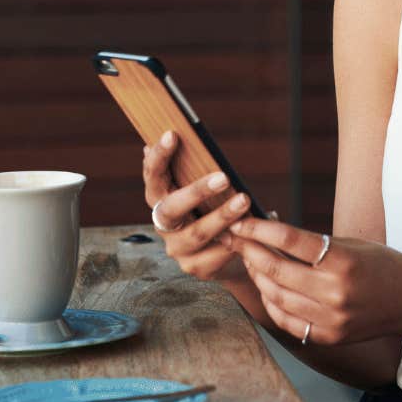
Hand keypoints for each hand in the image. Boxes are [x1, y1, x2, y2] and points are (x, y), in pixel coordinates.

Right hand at [142, 131, 246, 281]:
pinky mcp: (195, 267)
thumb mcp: (203, 190)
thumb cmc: (212, 212)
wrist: (227, 255)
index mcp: (160, 200)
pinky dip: (233, 242)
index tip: (173, 134)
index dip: (159, 156)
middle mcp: (163, 225)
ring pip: (197, 233)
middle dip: (196, 192)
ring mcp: (177, 249)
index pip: (153, 177)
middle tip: (224, 177)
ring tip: (245, 201)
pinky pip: (215, 255)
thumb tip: (175, 133)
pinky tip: (249, 233)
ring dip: (222, 216)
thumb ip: (189, 168)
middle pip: (171, 208)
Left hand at [227, 218, 401, 345]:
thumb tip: (269, 233)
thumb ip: (314, 244)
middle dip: (251, 252)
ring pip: (277, 297)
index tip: (241, 222)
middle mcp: (335, 292)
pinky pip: (288, 321)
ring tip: (251, 262)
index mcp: (343, 260)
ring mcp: (331, 319)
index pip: (289, 240)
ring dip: (258, 278)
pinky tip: (267, 289)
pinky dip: (272, 304)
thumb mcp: (352, 245)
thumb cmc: (383, 265)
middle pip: (277, 270)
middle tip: (237, 240)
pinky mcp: (330, 337)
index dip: (259, 229)